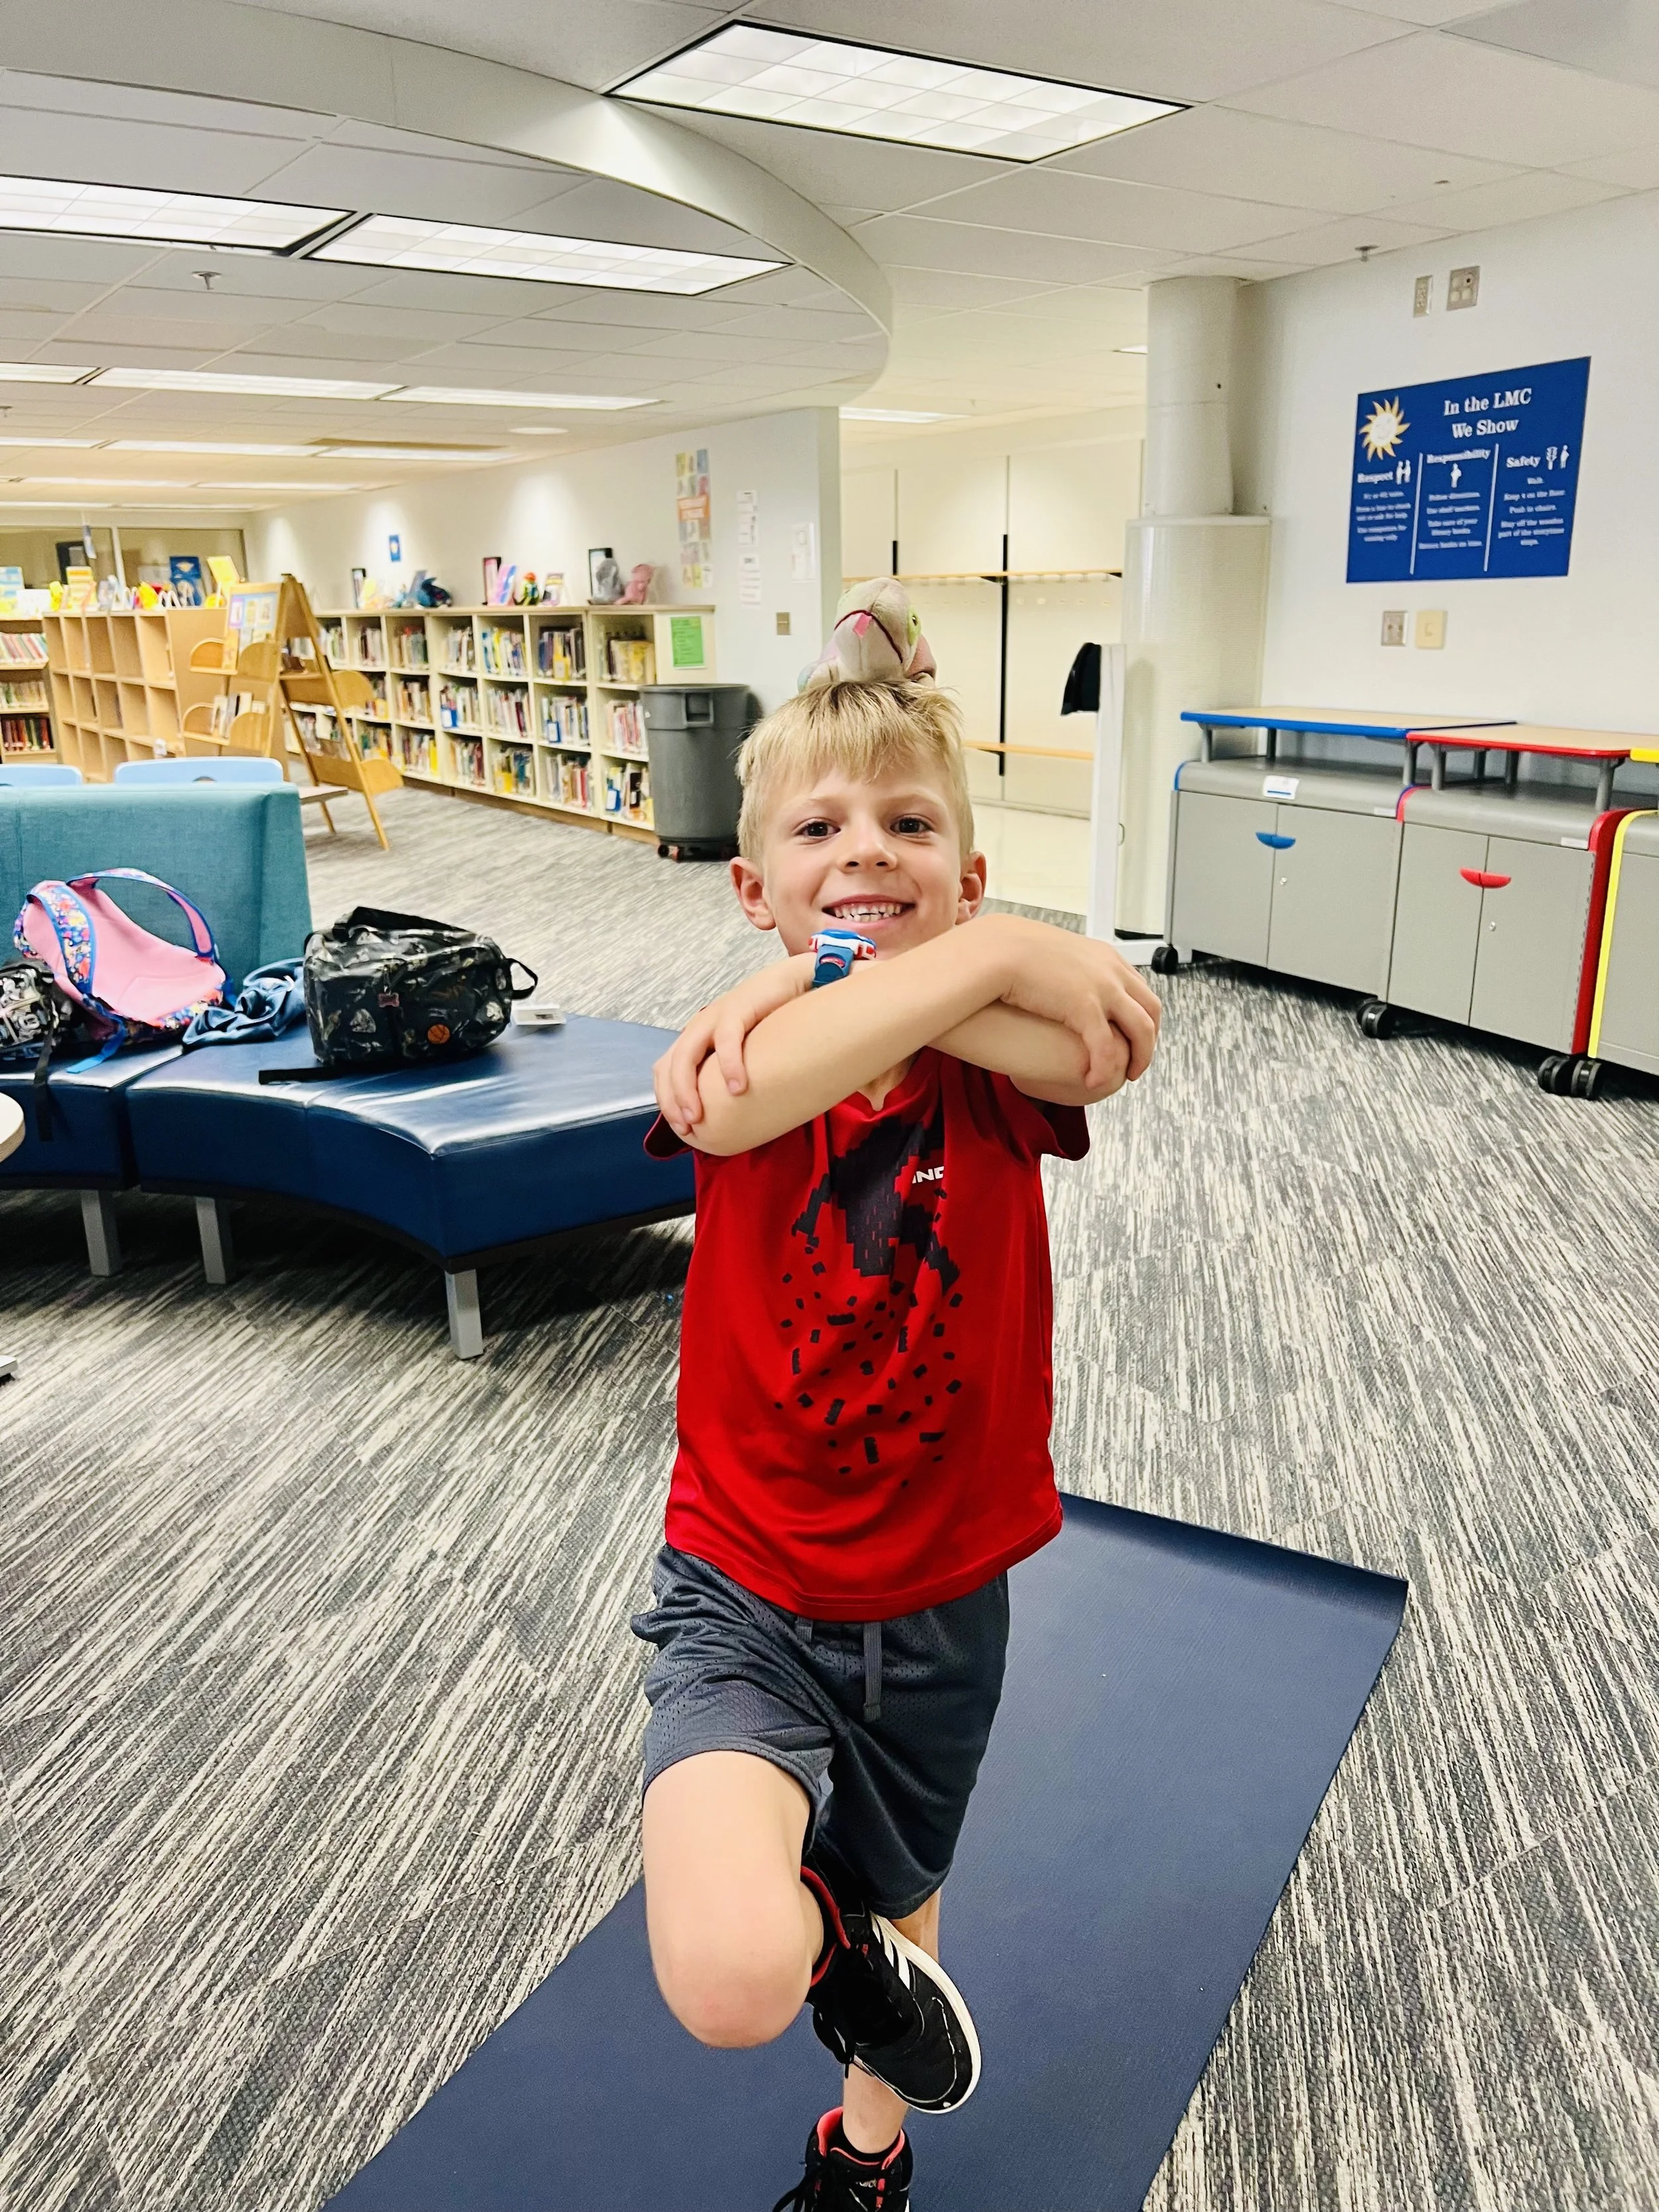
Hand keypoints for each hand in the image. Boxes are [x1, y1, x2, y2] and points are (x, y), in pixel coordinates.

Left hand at [653, 954, 814, 1136]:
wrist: (799, 983)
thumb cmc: (775, 1023)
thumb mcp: (746, 1052)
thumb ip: (730, 1074)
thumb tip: (731, 1114)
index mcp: (698, 1038)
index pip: (665, 1070)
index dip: (667, 1101)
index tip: (682, 1129)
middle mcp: (700, 1027)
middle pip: (669, 1066)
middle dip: (672, 1100)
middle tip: (687, 1127)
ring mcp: (715, 1017)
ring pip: (685, 1054)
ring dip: (687, 1089)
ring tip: (699, 1116)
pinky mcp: (737, 1009)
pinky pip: (726, 1039)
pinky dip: (729, 1066)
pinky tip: (738, 1088)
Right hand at [982, 915, 1160, 1089]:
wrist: (999, 949)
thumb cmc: (1016, 954)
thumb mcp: (1057, 958)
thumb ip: (1072, 972)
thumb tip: (1066, 985)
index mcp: (1107, 958)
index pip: (1142, 991)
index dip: (1145, 1020)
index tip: (1135, 1039)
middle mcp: (1112, 971)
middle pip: (1151, 1010)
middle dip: (1149, 1041)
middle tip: (1136, 1063)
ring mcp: (1103, 987)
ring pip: (1141, 1030)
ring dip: (1139, 1057)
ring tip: (1126, 1076)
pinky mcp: (1085, 1006)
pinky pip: (1106, 1047)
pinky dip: (1104, 1068)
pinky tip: (1092, 1081)